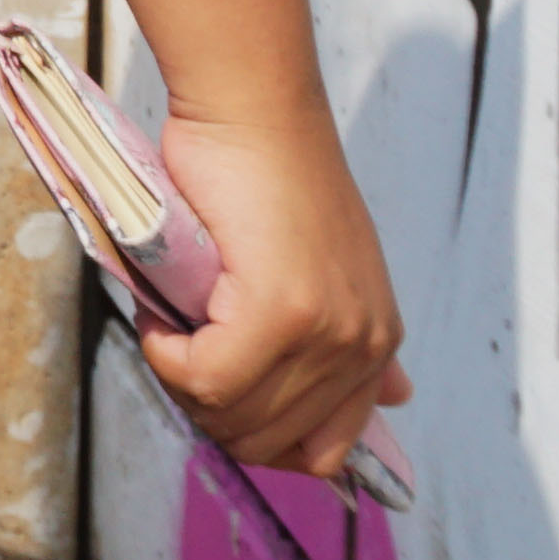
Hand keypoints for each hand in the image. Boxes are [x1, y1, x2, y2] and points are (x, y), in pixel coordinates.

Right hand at [143, 103, 414, 481]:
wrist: (252, 110)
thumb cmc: (264, 175)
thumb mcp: (327, 269)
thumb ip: (350, 340)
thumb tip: (397, 398)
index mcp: (375, 342)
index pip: (324, 450)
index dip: (253, 435)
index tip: (212, 391)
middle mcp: (363, 346)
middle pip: (268, 444)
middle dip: (206, 409)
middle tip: (176, 347)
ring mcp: (326, 332)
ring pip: (232, 415)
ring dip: (181, 378)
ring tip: (169, 323)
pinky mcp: (281, 310)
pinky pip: (207, 377)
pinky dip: (168, 356)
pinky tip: (161, 316)